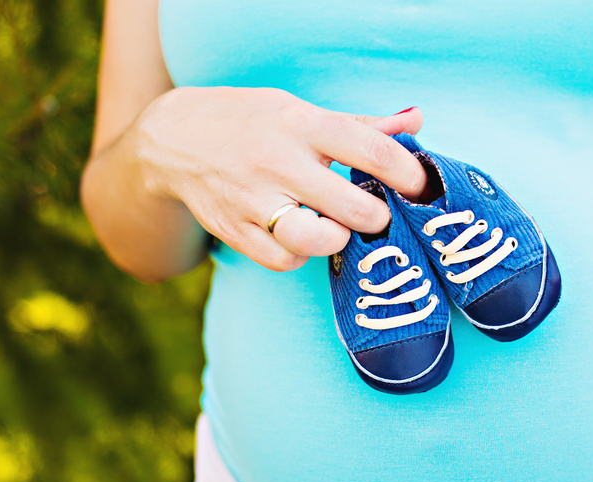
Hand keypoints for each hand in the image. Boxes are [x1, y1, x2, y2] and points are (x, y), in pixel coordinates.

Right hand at [134, 87, 427, 270]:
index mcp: (302, 125)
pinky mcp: (235, 230)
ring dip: (339, 240)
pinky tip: (300, 237)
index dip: (409, 176)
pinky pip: (284, 260)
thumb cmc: (253, 123)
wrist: (171, 138)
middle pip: (354, 208)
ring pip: (317, 242)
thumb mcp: (302, 110)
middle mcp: (278, 162)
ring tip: (337, 226)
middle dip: (378, 217)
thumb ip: (362, 125)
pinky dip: (301, 255)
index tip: (420, 188)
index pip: (373, 152)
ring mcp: (253, 200)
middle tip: (377, 213)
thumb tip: (416, 121)